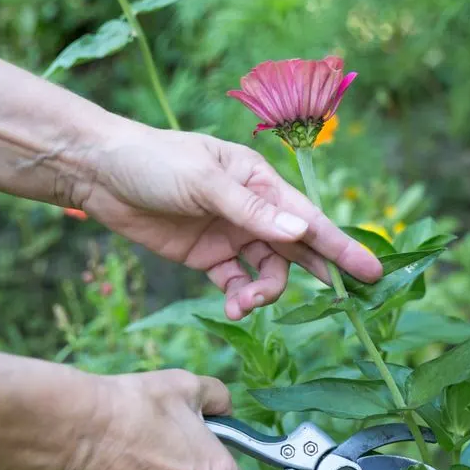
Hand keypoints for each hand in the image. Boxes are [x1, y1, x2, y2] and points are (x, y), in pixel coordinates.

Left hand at [79, 122, 381, 319]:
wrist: (98, 173)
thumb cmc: (154, 161)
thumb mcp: (205, 182)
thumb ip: (253, 211)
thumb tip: (303, 232)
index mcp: (260, 182)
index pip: (309, 218)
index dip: (341, 246)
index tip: (371, 271)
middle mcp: (253, 210)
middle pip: (299, 248)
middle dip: (322, 273)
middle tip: (345, 301)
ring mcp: (232, 235)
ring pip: (269, 272)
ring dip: (265, 293)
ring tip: (245, 305)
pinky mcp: (208, 257)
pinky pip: (237, 283)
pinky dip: (239, 298)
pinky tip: (232, 308)